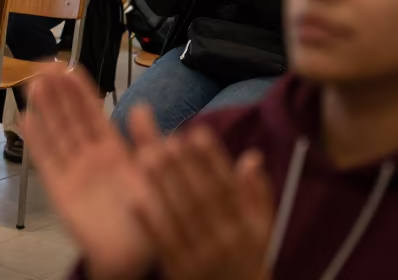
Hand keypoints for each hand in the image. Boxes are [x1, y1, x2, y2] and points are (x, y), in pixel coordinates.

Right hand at [22, 67, 160, 279]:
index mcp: (116, 152)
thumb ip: (147, 141)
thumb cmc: (152, 219)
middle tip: (44, 66)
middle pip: (70, 118)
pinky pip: (46, 160)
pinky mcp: (60, 190)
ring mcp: (74, 172)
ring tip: (32, 83)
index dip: (79, 90)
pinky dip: (35, 140)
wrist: (135, 257)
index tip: (67, 67)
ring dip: (44, 108)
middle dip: (58, 92)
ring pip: (56, 133)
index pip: (93, 113)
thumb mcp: (156, 173)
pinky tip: (26, 119)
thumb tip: (141, 108)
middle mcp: (92, 159)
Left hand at [135, 127, 273, 279]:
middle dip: (185, 168)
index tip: (198, 132)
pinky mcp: (181, 273)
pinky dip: (150, 224)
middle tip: (167, 138)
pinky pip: (164, 246)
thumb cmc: (248, 261)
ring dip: (163, 187)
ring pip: (181, 218)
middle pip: (202, 199)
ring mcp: (203, 258)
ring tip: (146, 157)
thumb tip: (252, 155)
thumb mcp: (262, 231)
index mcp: (247, 227)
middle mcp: (226, 240)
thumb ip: (257, 194)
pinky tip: (135, 201)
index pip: (229, 188)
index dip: (213, 160)